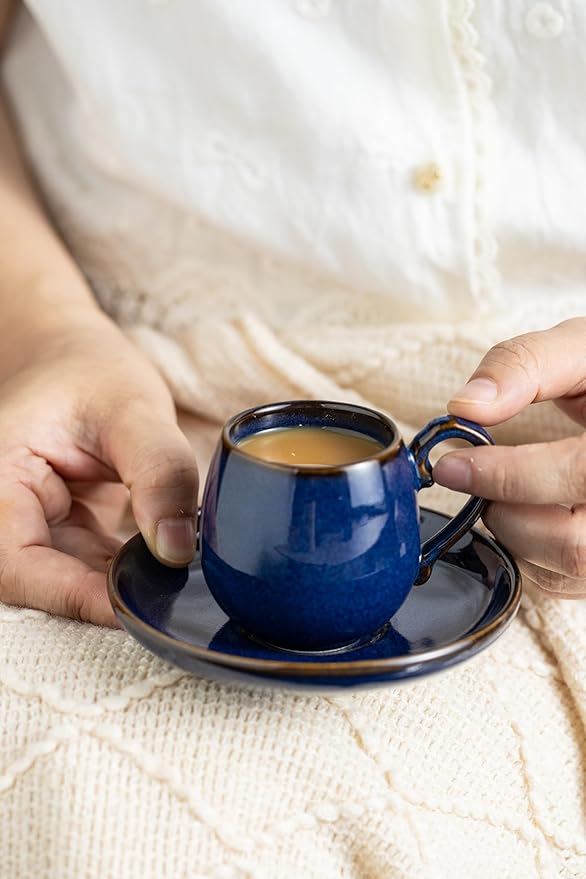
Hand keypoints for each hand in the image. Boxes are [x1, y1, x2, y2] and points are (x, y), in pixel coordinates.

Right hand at [0, 322, 197, 624]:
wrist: (76, 358)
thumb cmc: (93, 372)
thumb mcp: (133, 409)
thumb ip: (158, 472)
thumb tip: (176, 550)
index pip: (16, 563)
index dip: (71, 595)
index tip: (131, 608)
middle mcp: (2, 508)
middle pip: (35, 582)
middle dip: (96, 597)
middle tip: (163, 598)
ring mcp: (27, 524)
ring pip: (61, 583)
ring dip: (113, 587)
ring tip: (168, 579)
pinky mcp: (55, 532)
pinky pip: (82, 570)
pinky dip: (119, 573)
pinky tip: (157, 564)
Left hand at [434, 318, 585, 597]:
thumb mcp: (581, 349)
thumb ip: (525, 365)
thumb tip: (465, 407)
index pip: (574, 475)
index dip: (506, 476)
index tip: (453, 464)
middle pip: (572, 544)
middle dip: (506, 512)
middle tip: (477, 476)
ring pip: (567, 570)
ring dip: (514, 536)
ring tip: (503, 490)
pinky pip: (566, 582)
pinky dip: (529, 554)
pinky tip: (523, 513)